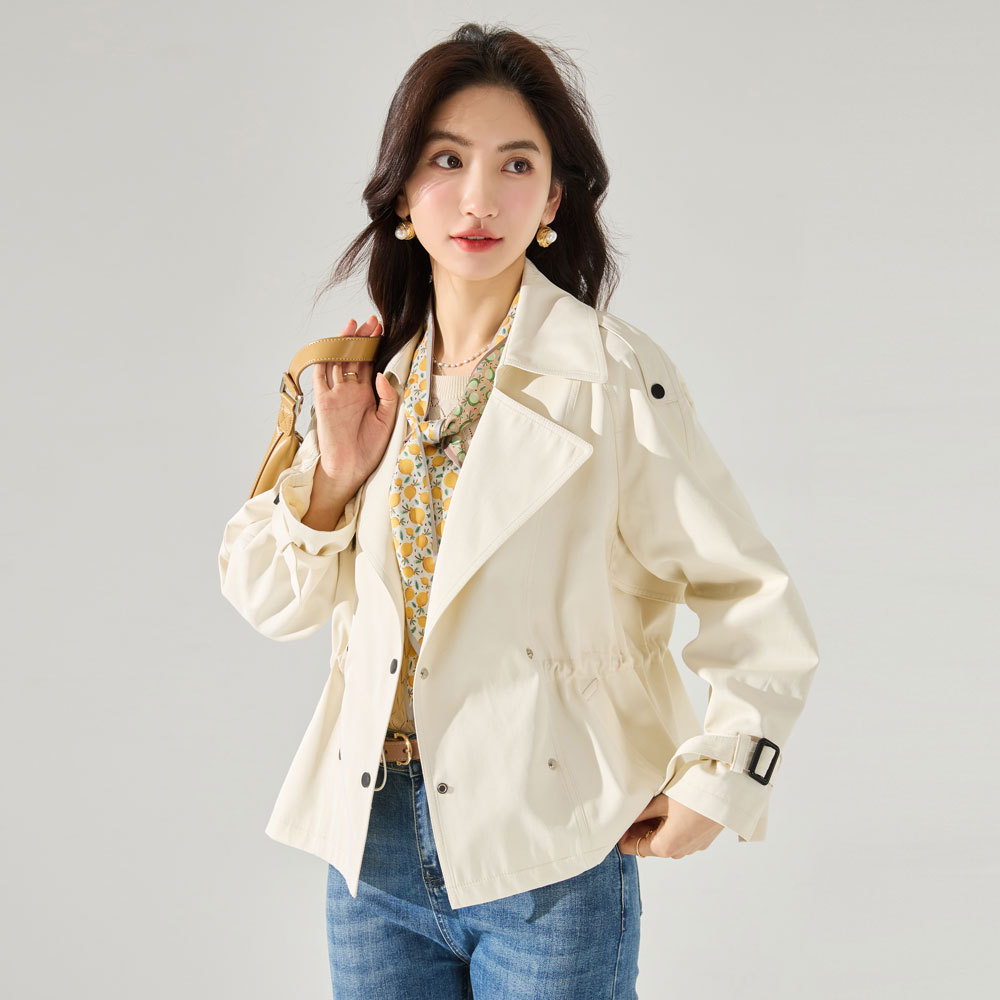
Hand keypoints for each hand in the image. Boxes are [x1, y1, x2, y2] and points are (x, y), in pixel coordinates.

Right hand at [312, 314, 397, 493]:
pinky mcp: (323, 401)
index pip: (369, 363)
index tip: (384, 328)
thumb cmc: (369, 448)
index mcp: (365, 394)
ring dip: (345, 343)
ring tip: (355, 325)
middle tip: (372, 321)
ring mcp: (335, 394)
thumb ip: (388, 397)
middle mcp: (349, 390)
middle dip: (362, 338)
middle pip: (354, 357)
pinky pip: (321, 375)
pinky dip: (324, 359)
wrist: (350, 468)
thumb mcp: (388, 420)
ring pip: (338, 361)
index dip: (375, 345)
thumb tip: (381, 373)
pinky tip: (332, 343)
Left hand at [617, 793, 724, 858]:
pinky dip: (669, 827)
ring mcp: (693, 848)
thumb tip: (625, 816)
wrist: (731, 792)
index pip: (631, 848)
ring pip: (664, 841)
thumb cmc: (695, 795)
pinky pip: (679, 837)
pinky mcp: (703, 839)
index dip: (621, 834)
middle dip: (637, 829)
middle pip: (648, 845)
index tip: (618, 818)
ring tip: (650, 804)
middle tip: (632, 807)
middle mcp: (679, 853)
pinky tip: (668, 808)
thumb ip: (641, 812)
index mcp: (666, 847)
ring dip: (654, 827)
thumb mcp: (662, 801)